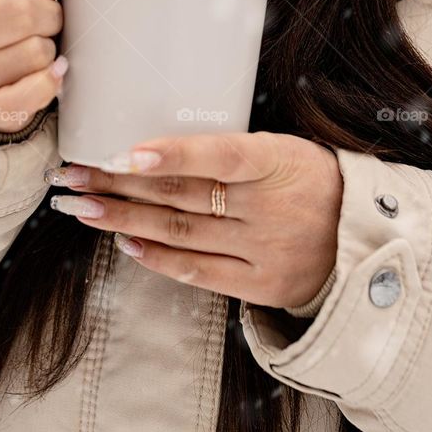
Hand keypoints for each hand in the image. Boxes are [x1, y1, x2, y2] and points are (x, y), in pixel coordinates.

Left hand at [43, 132, 343, 308]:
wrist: (359, 238)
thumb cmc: (306, 179)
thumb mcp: (282, 148)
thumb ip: (231, 150)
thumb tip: (151, 146)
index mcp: (278, 160)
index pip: (219, 155)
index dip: (172, 154)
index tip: (123, 152)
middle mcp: (270, 207)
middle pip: (182, 196)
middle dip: (118, 184)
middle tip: (71, 174)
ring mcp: (264, 250)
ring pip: (181, 232)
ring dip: (123, 219)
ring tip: (80, 206)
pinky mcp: (260, 285)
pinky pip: (199, 272)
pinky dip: (157, 257)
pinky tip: (124, 242)